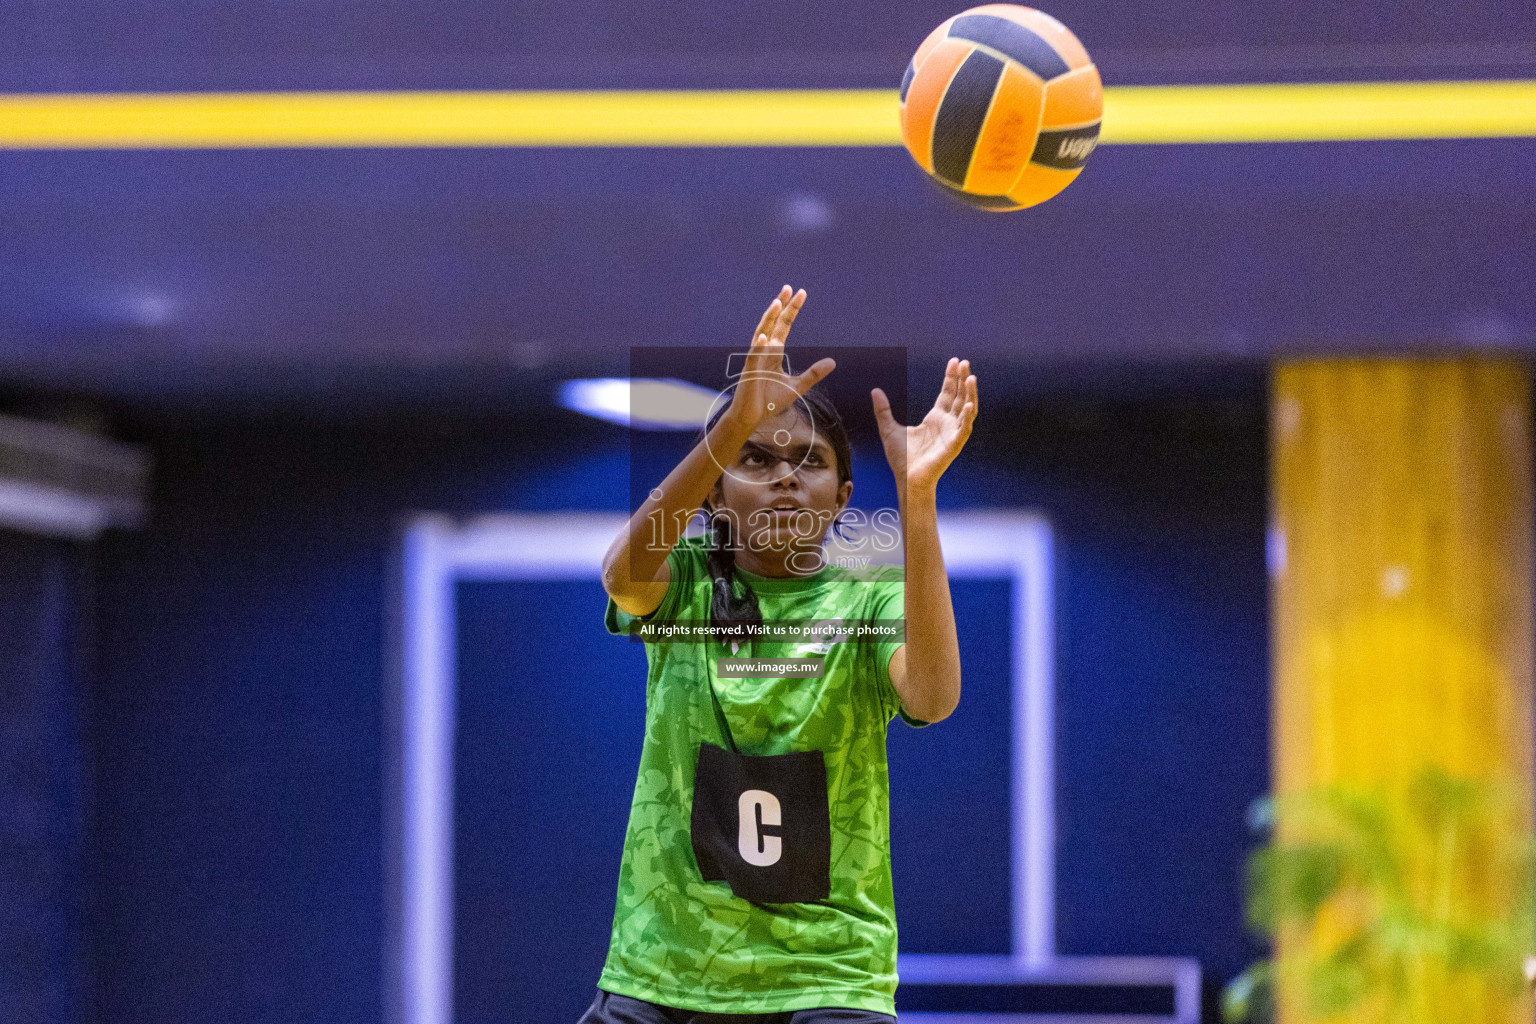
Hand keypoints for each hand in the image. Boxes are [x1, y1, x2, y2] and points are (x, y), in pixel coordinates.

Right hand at [725, 285, 834, 429]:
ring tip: (777, 303)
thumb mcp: (798, 386)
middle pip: (773, 323)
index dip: (792, 310)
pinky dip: (758, 346)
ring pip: (761, 333)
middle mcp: (764, 351)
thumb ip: (814, 373)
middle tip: (789, 288)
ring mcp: (755, 359)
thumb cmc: (770, 401)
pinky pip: (754, 356)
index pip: (784, 326)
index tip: (801, 293)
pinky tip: (764, 336)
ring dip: (768, 318)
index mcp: (774, 352)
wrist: (753, 417)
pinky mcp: (749, 372)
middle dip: (781, 306)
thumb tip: (833, 362)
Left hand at [871, 357, 977, 495]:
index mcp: (935, 418)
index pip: (947, 393)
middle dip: (963, 380)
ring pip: (966, 409)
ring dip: (970, 394)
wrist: (906, 479)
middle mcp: (947, 424)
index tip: (954, 361)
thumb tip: (875, 391)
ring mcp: (952, 434)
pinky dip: (967, 417)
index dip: (951, 377)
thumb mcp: (888, 429)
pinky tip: (968, 404)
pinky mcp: (954, 445)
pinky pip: (964, 429)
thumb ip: (883, 411)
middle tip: (965, 363)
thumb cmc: (901, 458)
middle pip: (959, 396)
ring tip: (971, 378)